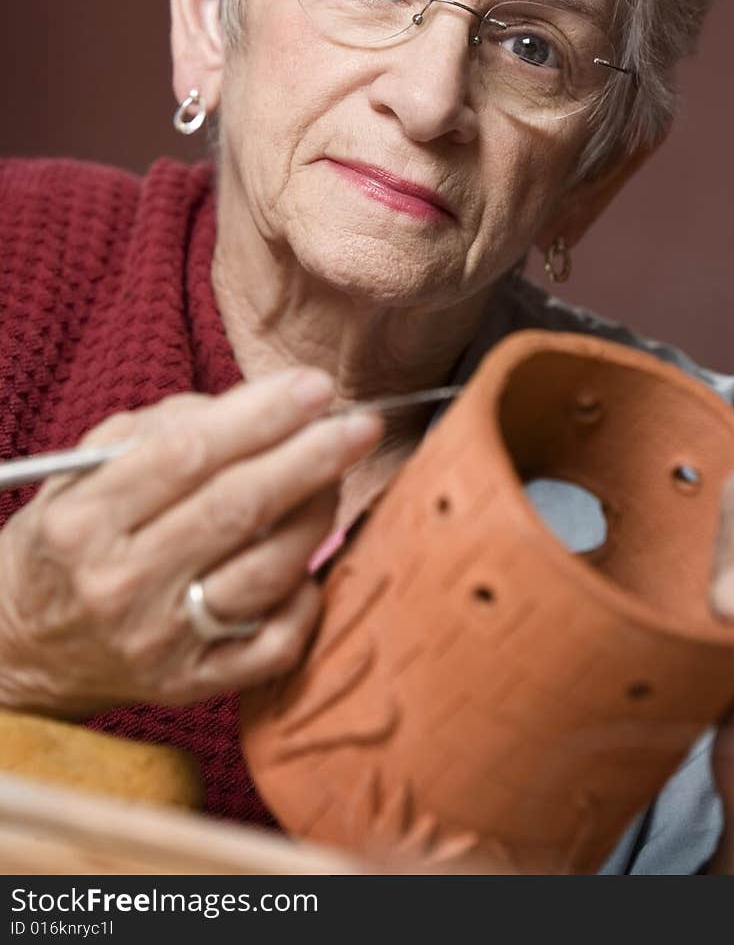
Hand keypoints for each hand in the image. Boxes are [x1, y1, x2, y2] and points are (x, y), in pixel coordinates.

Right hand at [0, 369, 382, 717]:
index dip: (262, 416)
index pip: (189, 455)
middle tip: (361, 424)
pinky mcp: (191, 685)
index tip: (315, 386)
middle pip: (238, 508)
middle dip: (312, 457)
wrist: (20, 648)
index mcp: (87, 521)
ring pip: (267, 570)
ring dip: (319, 515)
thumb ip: (161, 429)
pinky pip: (275, 643)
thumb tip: (257, 404)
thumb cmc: (68, 542)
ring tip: (338, 476)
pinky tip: (309, 561)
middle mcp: (122, 583)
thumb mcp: (83, 472)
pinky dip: (307, 597)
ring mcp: (160, 640)